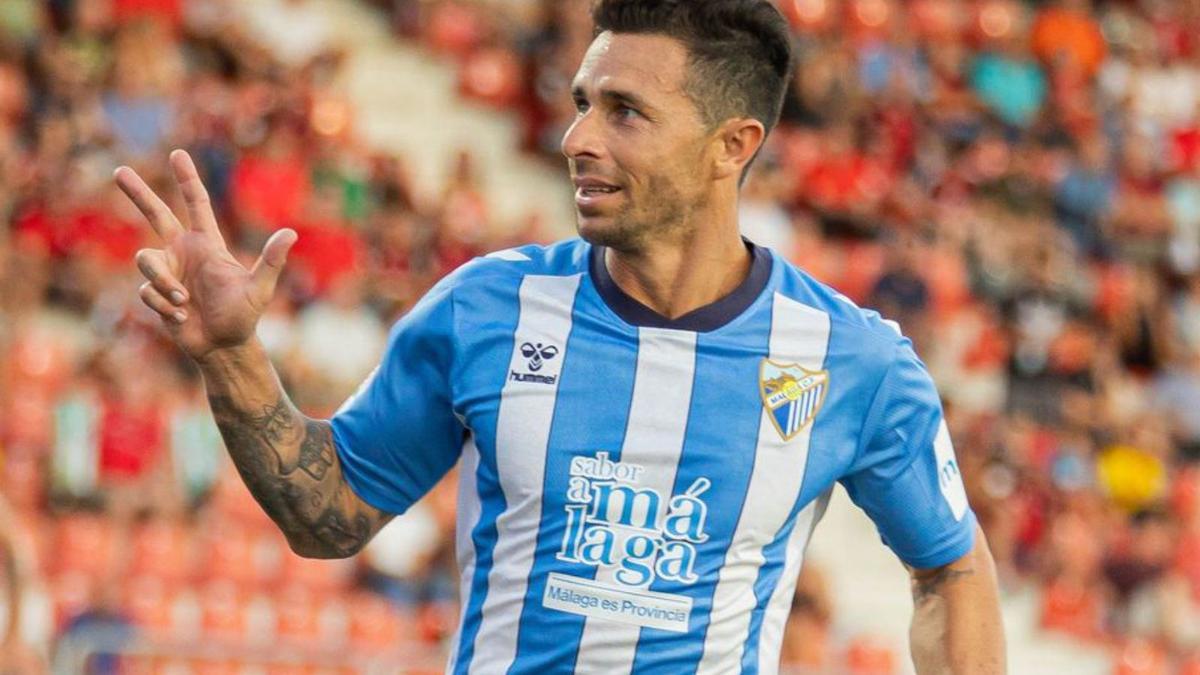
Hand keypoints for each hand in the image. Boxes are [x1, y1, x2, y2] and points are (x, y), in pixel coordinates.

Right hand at [116, 150, 297, 360]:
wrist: (223, 346)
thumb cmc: (244, 316)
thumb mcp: (259, 288)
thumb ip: (271, 260)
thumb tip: (291, 233)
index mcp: (207, 244)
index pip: (195, 204)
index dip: (186, 179)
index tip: (177, 154)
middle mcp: (183, 252)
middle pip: (155, 215)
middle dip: (137, 193)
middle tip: (119, 170)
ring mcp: (167, 272)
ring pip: (145, 261)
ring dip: (163, 282)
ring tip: (184, 301)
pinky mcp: (155, 293)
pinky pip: (146, 291)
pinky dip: (163, 304)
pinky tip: (180, 316)